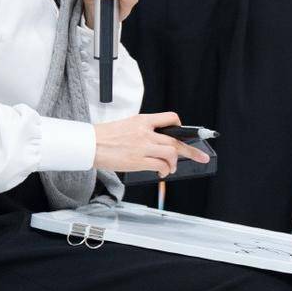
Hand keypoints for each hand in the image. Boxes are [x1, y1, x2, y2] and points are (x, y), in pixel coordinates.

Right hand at [94, 111, 209, 177]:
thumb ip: (143, 130)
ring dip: (175, 162)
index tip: (187, 134)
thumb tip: (158, 140)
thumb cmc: (104, 136)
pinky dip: (165, 170)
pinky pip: (160, 165)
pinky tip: (162, 172)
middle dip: (192, 150)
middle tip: (202, 156)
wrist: (89, 144)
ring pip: (171, 152)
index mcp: (142, 120)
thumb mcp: (127, 125)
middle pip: (176, 139)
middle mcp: (145, 132)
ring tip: (171, 168)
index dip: (181, 126)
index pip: (169, 118)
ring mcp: (142, 146)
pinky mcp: (138, 160)